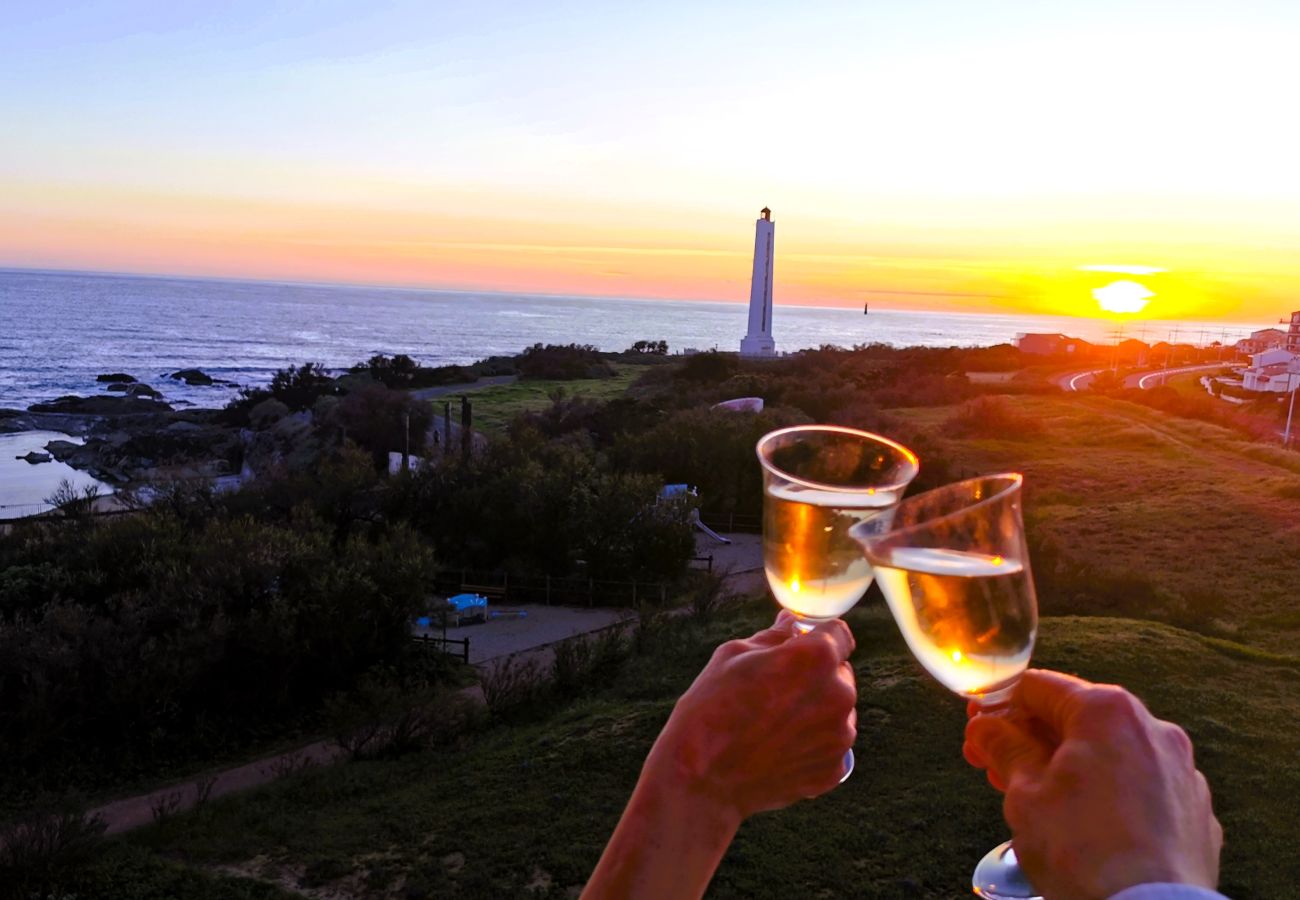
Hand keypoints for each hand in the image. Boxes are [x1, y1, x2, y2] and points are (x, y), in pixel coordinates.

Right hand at [645, 610, 858, 819]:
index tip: (800, 647)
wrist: (702, 780)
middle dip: (815, 675)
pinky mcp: (834, 768)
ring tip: (773, 723)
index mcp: (816, 658)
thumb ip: (773, 637)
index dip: (817, 637)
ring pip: (837, 710)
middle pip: (839, 673)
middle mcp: (838, 694)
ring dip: (815, 710)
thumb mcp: (733, 655)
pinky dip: (810, 743)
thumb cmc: (711, 709)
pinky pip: (830, 744)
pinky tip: (777, 747)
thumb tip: (791, 625)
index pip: (838, 634)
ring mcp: (840, 736)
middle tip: (775, 690)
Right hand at [964, 669, 1221, 899]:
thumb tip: (986, 727)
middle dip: (1030, 739)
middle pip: (1076, 720)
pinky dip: (1108, 794)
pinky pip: (1140, 789)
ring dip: (1067, 767)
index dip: (998, 704)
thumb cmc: (1082, 851)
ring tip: (1031, 796)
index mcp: (1108, 712)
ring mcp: (1181, 772)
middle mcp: (1153, 729)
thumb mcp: (1024, 794)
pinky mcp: (1195, 812)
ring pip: (1110, 755)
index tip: (977, 726)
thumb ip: (1004, 748)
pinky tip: (1083, 823)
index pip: (1039, 688)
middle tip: (993, 763)